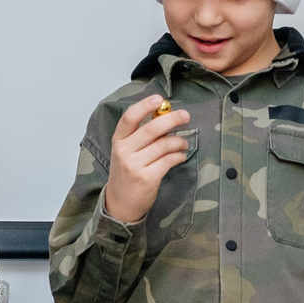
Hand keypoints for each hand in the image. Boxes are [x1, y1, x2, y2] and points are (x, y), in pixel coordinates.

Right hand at [102, 94, 191, 225]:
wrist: (120, 203)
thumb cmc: (126, 173)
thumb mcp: (126, 151)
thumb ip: (141, 135)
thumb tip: (165, 116)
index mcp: (118, 140)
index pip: (129, 118)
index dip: (145, 106)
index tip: (160, 99)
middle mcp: (124, 151)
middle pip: (151, 129)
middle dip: (172, 119)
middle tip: (185, 116)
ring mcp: (135, 166)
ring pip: (164, 145)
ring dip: (179, 141)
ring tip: (184, 143)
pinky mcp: (147, 178)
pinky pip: (169, 160)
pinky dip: (179, 156)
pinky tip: (181, 156)